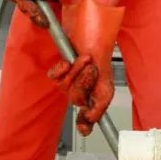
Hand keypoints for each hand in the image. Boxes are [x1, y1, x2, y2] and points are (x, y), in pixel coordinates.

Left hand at [46, 0, 123, 134]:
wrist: (93, 32)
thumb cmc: (101, 54)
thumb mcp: (107, 83)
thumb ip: (100, 104)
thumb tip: (89, 122)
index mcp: (93, 96)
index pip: (86, 118)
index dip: (85, 124)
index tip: (84, 127)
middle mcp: (80, 90)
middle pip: (75, 99)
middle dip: (83, 82)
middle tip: (91, 68)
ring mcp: (68, 79)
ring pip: (64, 87)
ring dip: (75, 71)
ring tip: (84, 58)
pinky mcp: (58, 69)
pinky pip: (54, 76)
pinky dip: (62, 69)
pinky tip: (68, 61)